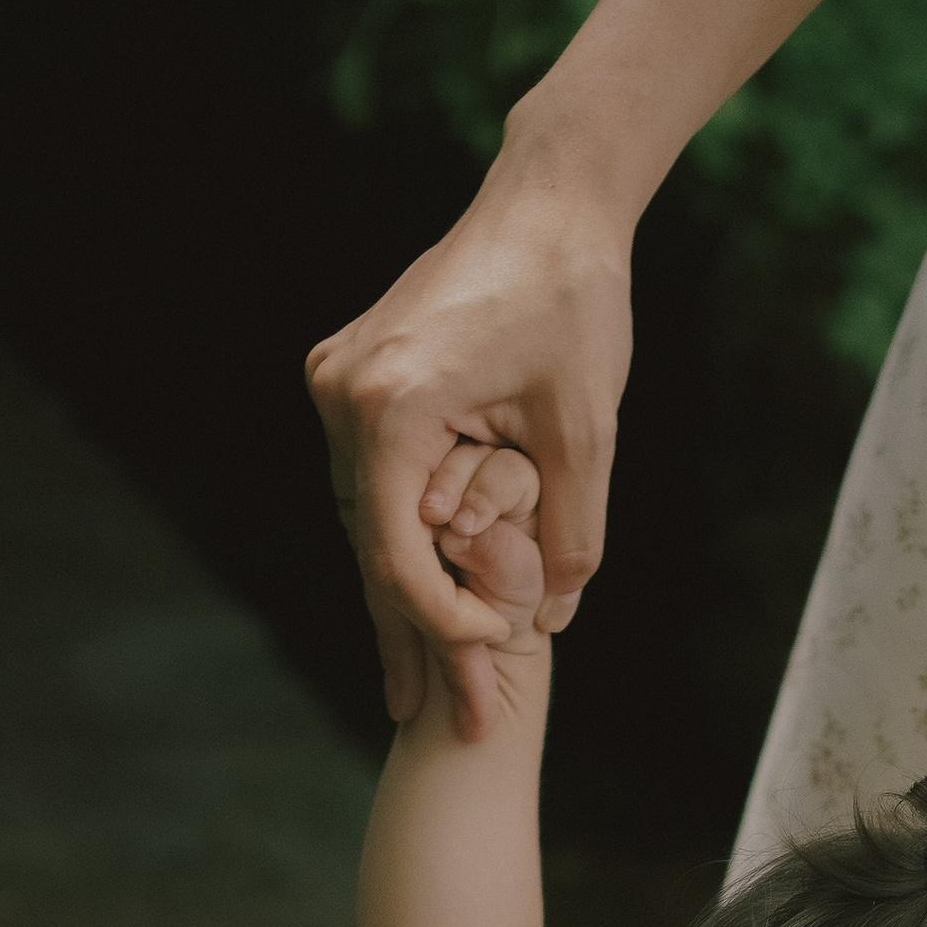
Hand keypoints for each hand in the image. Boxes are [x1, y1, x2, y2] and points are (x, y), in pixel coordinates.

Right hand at [307, 165, 632, 737]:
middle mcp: (345, 392)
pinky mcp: (351, 379)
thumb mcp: (587, 431)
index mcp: (394, 403)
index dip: (443, 629)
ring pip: (367, 523)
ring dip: (402, 603)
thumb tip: (552, 626)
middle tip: (449, 722)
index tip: (492, 667)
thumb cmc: (574, 302)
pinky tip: (416, 612)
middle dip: (419, 639)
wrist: (548, 204)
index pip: (400, 557)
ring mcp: (339, 383)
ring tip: (425, 693)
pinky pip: (372, 485)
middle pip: (374, 549)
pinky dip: (399, 545)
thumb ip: (570, 534)